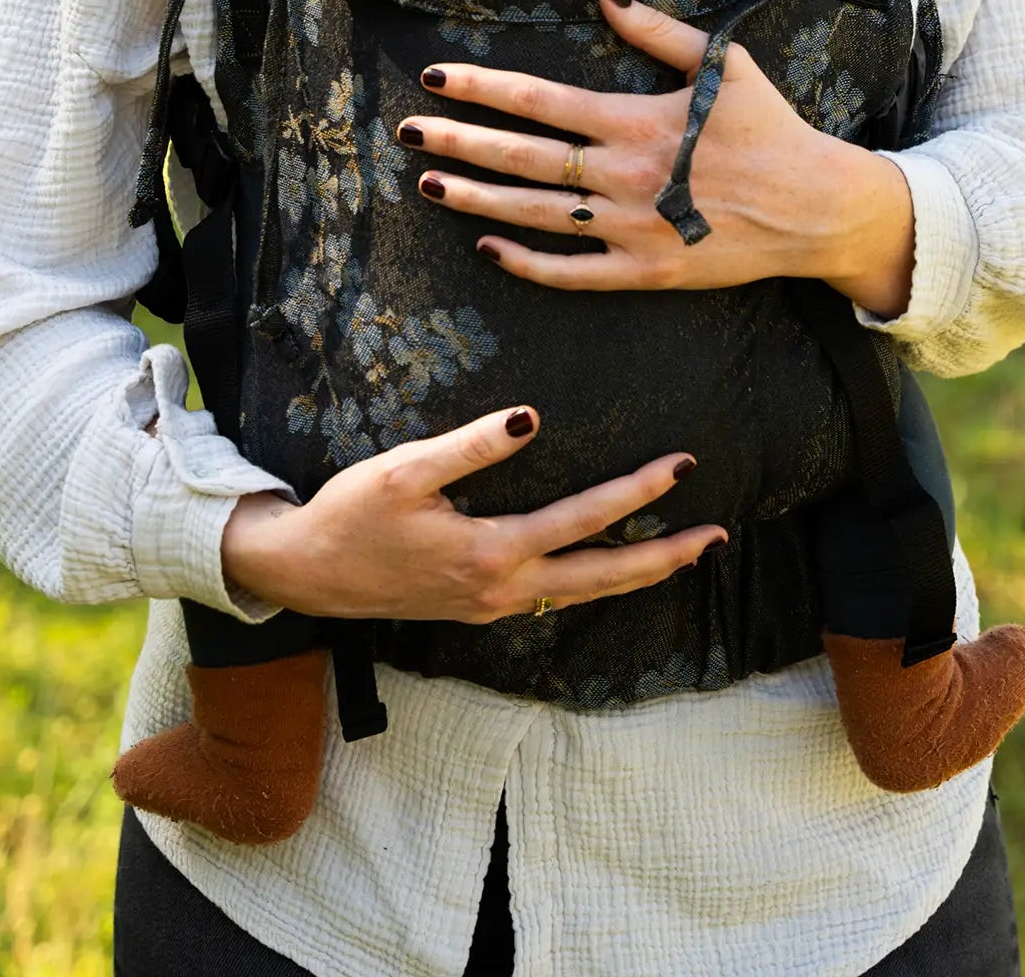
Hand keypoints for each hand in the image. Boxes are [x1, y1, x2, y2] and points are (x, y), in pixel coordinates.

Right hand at [220, 404, 726, 621]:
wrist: (306, 573)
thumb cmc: (351, 514)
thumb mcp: (404, 469)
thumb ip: (471, 444)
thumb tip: (532, 417)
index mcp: (492, 551)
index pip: (585, 519)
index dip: (638, 492)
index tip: (682, 465)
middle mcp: (503, 589)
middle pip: (603, 578)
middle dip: (664, 556)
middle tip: (717, 537)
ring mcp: (493, 605)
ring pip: (584, 595)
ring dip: (638, 576)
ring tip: (685, 557)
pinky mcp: (480, 606)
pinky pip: (556, 600)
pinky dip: (596, 586)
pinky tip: (610, 571)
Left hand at [398, 0, 914, 315]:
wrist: (818, 208)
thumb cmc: (770, 129)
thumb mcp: (724, 63)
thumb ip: (658, 30)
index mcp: (638, 121)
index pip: (539, 100)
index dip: (483, 87)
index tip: (436, 78)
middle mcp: (625, 176)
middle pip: (522, 158)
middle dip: (458, 143)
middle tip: (406, 134)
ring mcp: (632, 230)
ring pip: (535, 215)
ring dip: (477, 199)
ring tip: (429, 185)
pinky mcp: (647, 272)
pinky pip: (573, 273)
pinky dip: (526, 261)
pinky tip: (488, 246)